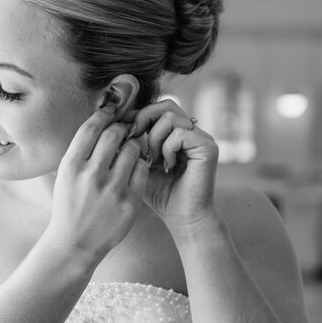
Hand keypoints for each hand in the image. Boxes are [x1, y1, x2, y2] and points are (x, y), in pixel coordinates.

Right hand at [45, 105, 148, 261]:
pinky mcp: (130, 202)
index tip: (111, 111)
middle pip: (115, 134)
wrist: (74, 243)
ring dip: (133, 146)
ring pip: (133, 149)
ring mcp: (112, 190)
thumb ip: (81, 151)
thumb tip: (102, 121)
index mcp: (71, 166)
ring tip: (128, 153)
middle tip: (123, 132)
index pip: (91, 127)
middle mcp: (91, 175)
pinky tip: (133, 170)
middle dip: (121, 128)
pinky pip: (142, 170)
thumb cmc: (69, 205)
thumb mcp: (65, 176)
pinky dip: (139, 165)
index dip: (104, 114)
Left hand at [125, 100, 218, 237]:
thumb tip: (113, 121)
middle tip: (134, 138)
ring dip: (154, 138)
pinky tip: (167, 166)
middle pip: (166, 104)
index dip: (138, 113)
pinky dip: (167, 148)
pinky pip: (180, 133)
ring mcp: (202, 138)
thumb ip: (132, 143)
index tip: (122, 127)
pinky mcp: (208, 147)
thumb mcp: (139, 164)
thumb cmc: (160, 195)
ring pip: (170, 116)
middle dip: (144, 119)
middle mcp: (193, 132)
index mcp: (178, 133)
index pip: (158, 108)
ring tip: (154, 160)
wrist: (181, 218)